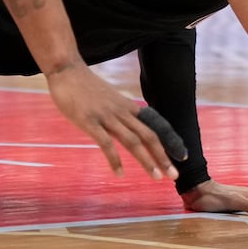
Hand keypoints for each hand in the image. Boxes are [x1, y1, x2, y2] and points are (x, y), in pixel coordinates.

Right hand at [46, 64, 186, 178]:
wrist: (67, 70)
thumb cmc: (85, 86)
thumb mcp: (109, 99)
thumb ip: (119, 112)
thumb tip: (128, 125)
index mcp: (128, 107)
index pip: (155, 126)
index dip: (169, 141)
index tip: (180, 157)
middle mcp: (122, 112)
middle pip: (149, 136)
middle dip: (163, 156)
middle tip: (174, 175)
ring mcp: (107, 116)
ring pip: (133, 141)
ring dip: (146, 160)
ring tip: (156, 177)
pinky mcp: (90, 121)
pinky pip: (106, 143)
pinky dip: (115, 159)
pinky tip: (119, 173)